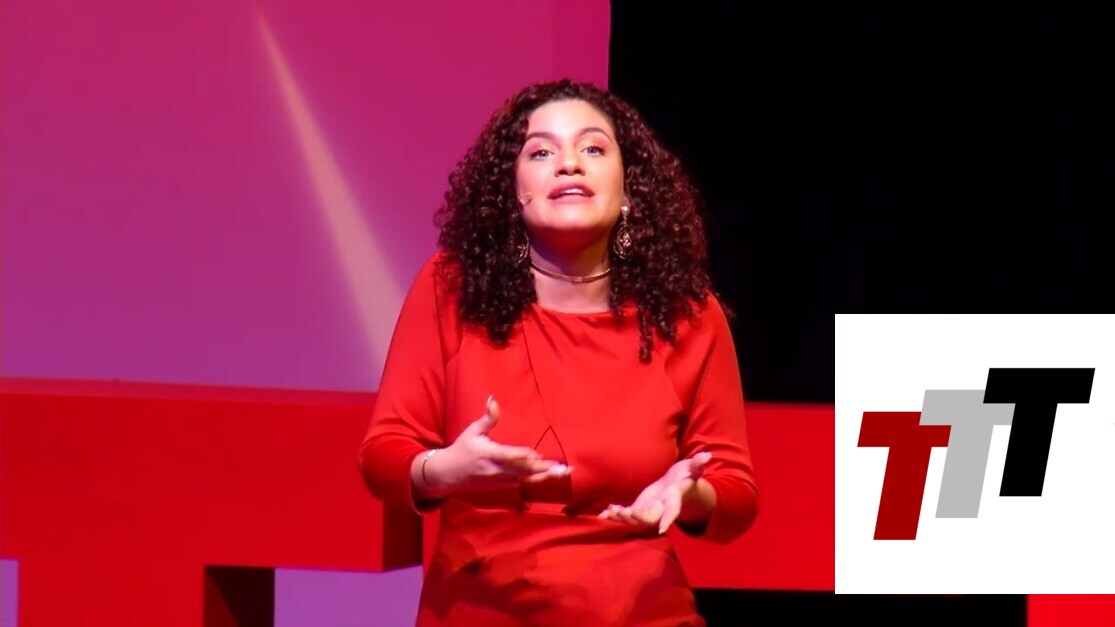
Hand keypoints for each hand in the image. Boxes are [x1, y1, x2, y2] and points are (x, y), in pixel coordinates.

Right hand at [420, 396, 570, 497]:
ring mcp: (500, 480)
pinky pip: (523, 483)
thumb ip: (487, 418)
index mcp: (489, 454)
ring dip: (546, 476)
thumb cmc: (461, 449)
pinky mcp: (503, 486)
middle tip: (562, 467)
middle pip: (523, 470)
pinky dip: (538, 480)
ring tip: (564, 472)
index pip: (508, 456)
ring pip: (526, 479)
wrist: (448, 475)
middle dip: (543, 469)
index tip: (537, 454)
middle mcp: (496, 470)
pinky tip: (552, 477)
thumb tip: (493, 399)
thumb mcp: (472, 431)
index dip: (523, 456)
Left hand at [598, 451, 711, 534]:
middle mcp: (661, 509)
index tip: (662, 528)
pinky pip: (627, 515)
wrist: (679, 488)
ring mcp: (650, 510)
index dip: (668, 519)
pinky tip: (604, 514)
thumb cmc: (687, 477)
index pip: (673, 510)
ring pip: (636, 520)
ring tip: (612, 511)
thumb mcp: (693, 469)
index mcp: (674, 499)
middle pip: (650, 519)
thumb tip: (707, 456)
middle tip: (627, 513)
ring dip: (624, 517)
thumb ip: (698, 464)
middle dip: (638, 518)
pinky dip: (616, 515)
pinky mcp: (640, 508)